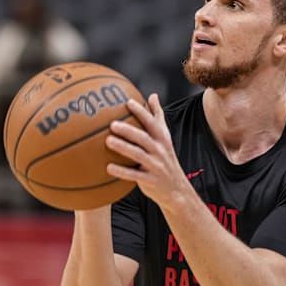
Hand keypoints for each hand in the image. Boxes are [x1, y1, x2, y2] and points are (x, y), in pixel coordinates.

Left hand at [105, 94, 192, 209]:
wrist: (176, 189)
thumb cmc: (165, 158)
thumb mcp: (165, 137)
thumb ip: (158, 117)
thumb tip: (153, 95)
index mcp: (162, 139)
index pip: (152, 122)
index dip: (141, 112)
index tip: (128, 102)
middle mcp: (160, 150)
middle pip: (144, 138)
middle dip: (129, 130)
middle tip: (112, 124)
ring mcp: (156, 166)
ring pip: (138, 155)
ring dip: (123, 148)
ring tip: (108, 141)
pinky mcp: (151, 180)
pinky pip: (134, 175)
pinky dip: (122, 171)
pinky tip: (108, 167)